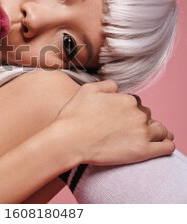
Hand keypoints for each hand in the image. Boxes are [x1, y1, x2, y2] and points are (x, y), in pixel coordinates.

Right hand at [55, 80, 174, 165]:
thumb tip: (117, 88)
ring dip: (156, 132)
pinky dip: (166, 145)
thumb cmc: (74, 116)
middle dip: (139, 121)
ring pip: (160, 130)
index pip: (135, 103)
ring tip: (147, 138)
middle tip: (126, 130)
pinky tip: (160, 145)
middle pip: (147, 116)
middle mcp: (138, 114)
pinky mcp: (143, 151)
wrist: (70, 140)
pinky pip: (166, 147)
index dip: (127, 110)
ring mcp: (142, 133)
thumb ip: (106, 85)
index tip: (119, 118)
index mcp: (126, 99)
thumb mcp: (86, 90)